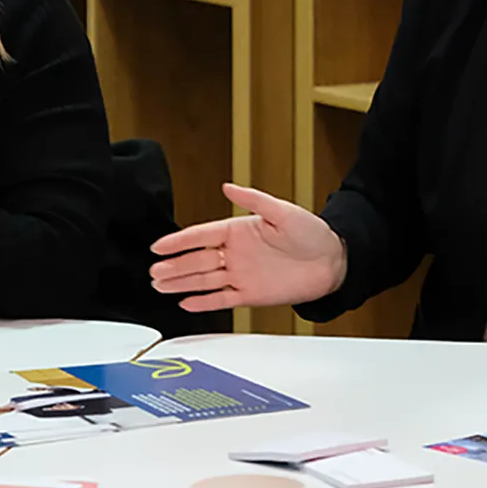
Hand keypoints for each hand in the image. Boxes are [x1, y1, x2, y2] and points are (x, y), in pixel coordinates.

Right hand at [149, 184, 345, 311]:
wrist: (332, 261)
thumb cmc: (312, 233)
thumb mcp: (282, 210)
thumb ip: (253, 199)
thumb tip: (227, 185)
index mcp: (239, 230)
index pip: (201, 235)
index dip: (179, 241)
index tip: (159, 246)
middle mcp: (236, 253)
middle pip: (197, 260)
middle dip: (174, 266)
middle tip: (154, 271)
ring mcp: (241, 274)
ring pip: (204, 280)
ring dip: (182, 283)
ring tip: (159, 285)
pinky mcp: (250, 294)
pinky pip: (221, 298)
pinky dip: (203, 302)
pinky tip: (185, 302)